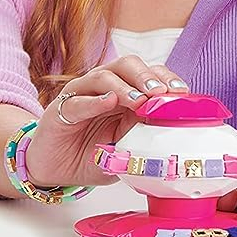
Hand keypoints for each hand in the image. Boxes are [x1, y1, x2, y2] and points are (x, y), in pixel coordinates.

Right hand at [24, 55, 191, 188]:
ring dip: (125, 86)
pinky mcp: (60, 110)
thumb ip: (142, 138)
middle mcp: (104, 88)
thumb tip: (169, 133)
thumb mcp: (124, 149)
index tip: (182, 92)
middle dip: (147, 76)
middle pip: (127, 65)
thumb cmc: (90, 155)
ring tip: (139, 100)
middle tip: (160, 92)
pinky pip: (78, 101)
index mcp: (124, 93)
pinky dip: (94, 101)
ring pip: (103, 76)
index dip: (166, 79)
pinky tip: (109, 102)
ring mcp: (81, 95)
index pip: (148, 74)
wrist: (54, 170)